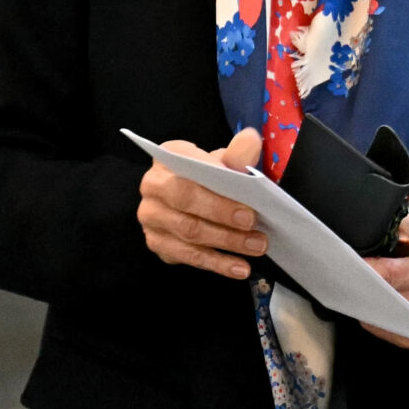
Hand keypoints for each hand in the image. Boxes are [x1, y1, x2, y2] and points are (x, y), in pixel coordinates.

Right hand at [137, 128, 267, 278]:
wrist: (192, 198)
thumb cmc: (209, 178)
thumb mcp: (223, 162)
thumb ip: (237, 155)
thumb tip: (250, 140)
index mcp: (167, 158)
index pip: (190, 170)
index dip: (218, 185)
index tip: (247, 201)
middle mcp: (152, 187)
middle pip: (186, 202)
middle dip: (222, 215)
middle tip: (254, 225)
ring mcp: (152, 218)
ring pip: (189, 233)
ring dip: (226, 242)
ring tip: (256, 247)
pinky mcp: (158, 244)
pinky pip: (188, 256)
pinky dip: (217, 263)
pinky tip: (239, 267)